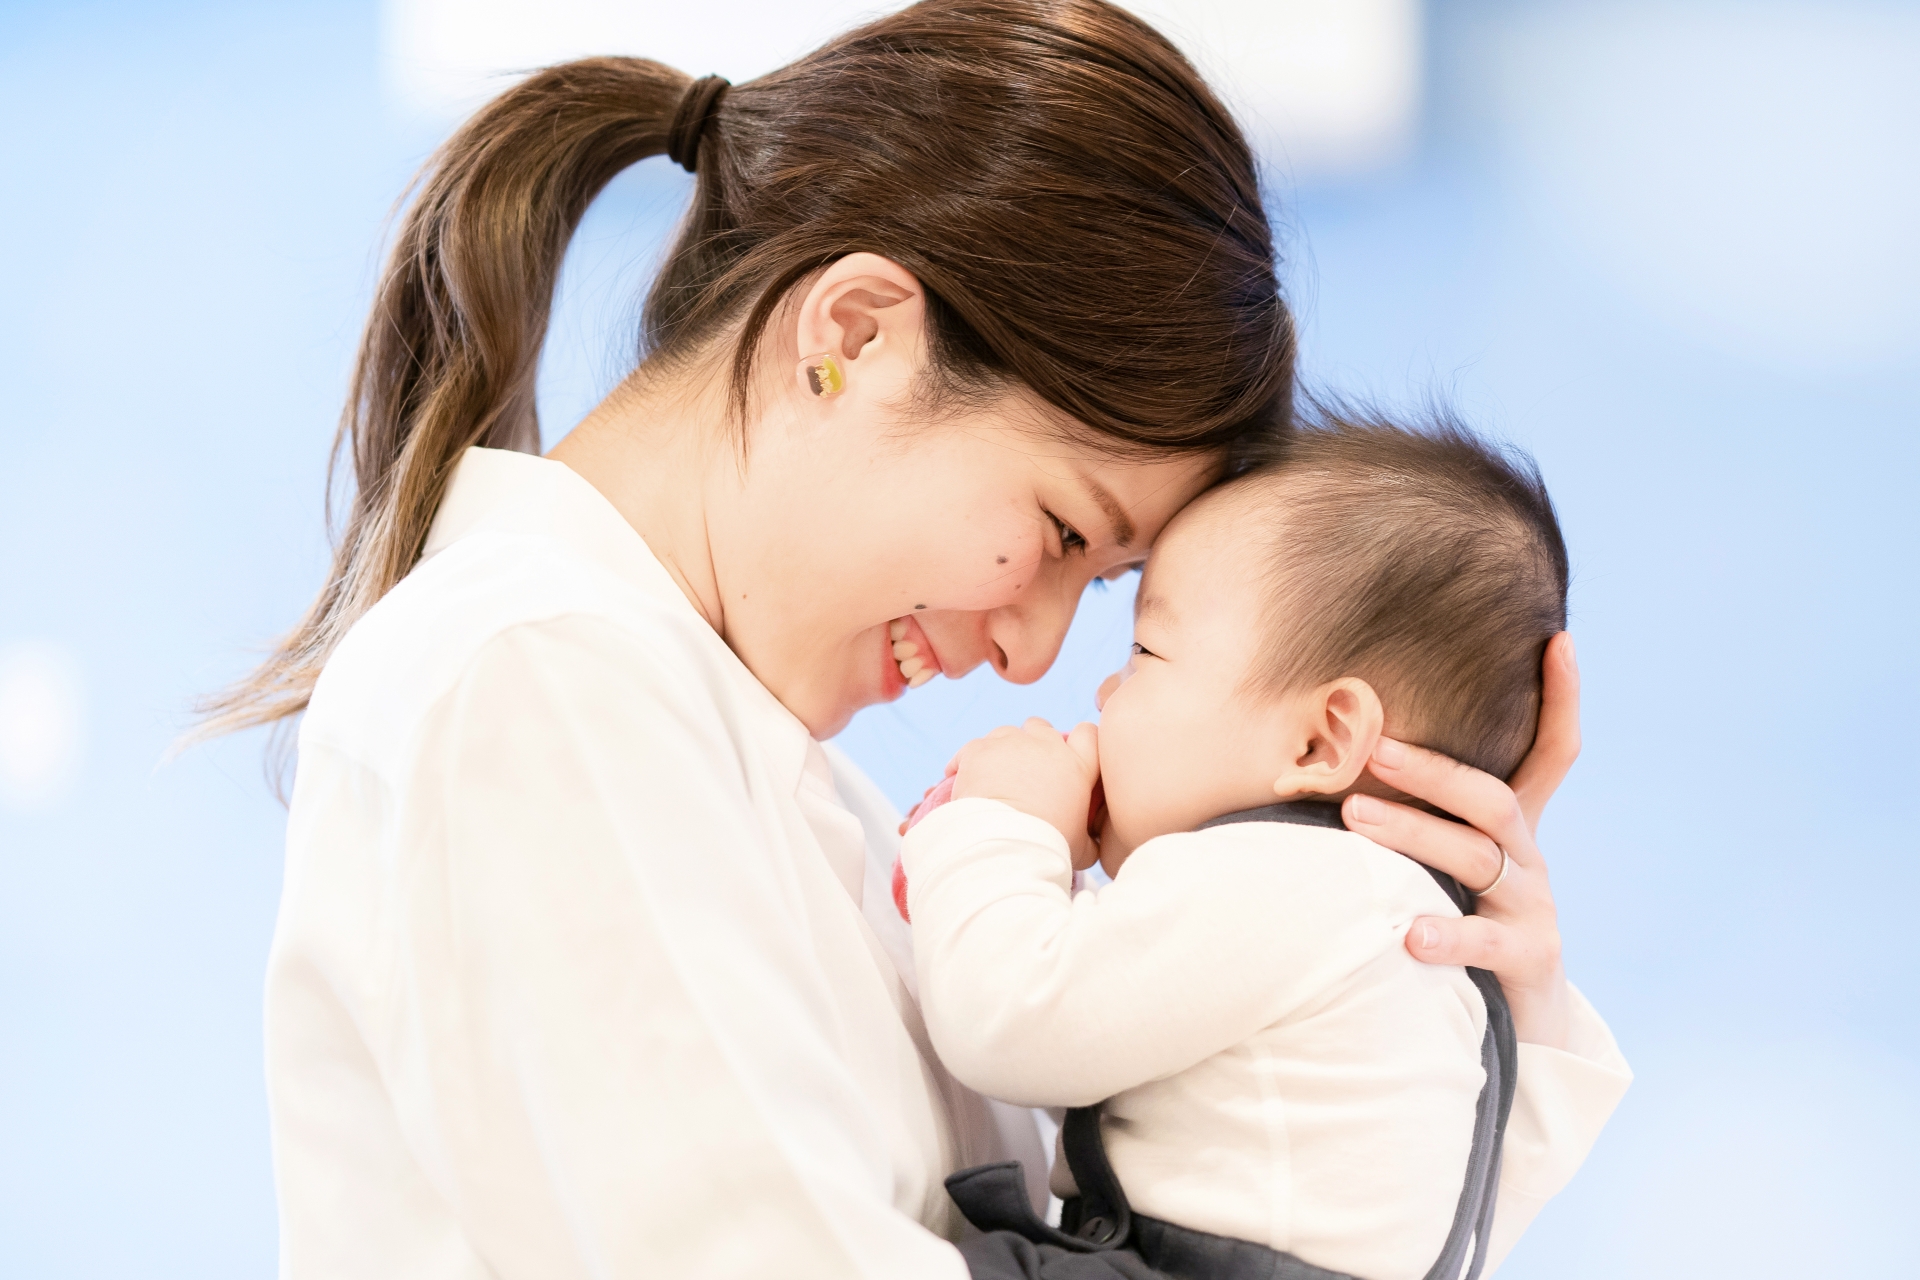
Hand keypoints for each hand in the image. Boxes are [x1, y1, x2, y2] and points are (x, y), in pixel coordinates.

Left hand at [951, 717, 1100, 866]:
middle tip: (1025, 770)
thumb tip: (1093, 846)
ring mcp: (1011, 744)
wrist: (1005, 843)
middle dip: (1034, 743)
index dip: (1078, 741)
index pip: (1088, 733)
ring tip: (993, 776)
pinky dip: (969, 762)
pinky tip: (963, 779)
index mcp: (1077, 766)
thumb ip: (1090, 839)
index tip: (1067, 757)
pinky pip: (973, 747)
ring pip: (1007, 733)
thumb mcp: (1082, 848)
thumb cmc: (1047, 846)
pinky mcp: (979, 749)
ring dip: (1002, 749)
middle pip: (1041, 727)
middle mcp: (1046, 746)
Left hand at [1340, 633, 1580, 1048]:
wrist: (1521, 1030)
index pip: (1554, 753)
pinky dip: (1446, 936)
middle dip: (1433, 769)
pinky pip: (1485, 943)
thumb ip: (1412, 822)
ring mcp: (1533, 910)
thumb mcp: (1446, 869)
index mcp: (1513, 831)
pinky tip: (1406, 934)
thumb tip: (1332, 766)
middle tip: (1373, 746)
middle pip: (1491, 799)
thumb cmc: (1461, 930)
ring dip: (1413, 832)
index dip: (1561, 698)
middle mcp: (1529, 860)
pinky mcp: (1530, 962)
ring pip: (1476, 857)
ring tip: (1355, 816)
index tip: (1558, 638)